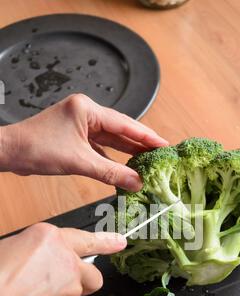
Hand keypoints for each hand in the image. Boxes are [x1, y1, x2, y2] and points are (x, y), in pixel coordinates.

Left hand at [0, 94, 167, 190]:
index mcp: (87, 109)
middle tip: (161, 155)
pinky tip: (123, 167)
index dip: (146, 136)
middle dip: (139, 144)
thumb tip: (136, 182)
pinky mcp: (75, 138)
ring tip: (147, 162)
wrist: (10, 153)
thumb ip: (110, 172)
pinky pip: (99, 148)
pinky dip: (111, 158)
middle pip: (120, 130)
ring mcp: (80, 125)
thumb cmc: (36, 148)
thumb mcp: (79, 162)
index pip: (125, 123)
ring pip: (110, 140)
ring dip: (126, 152)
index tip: (164, 145)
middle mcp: (86, 113)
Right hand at [0, 223, 126, 295]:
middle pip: (91, 276)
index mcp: (50, 240)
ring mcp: (70, 293)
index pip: (86, 239)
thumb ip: (35, 252)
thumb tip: (37, 260)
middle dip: (81, 281)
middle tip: (57, 285)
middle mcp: (67, 264)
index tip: (119, 243)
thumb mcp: (8, 248)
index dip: (106, 242)